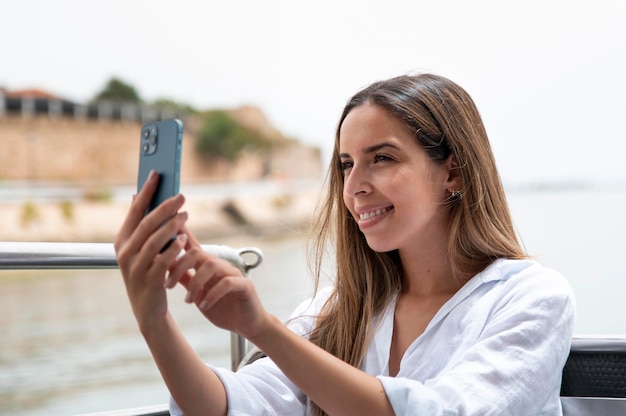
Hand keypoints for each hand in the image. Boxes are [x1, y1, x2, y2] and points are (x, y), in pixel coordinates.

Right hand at [114, 170, 188, 330]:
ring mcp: (135, 267)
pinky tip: (185, 240)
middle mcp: (125, 252)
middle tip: (181, 196)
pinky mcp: (148, 280)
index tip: (158, 173)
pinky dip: (175, 249)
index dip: (147, 191)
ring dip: (172, 226)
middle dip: (165, 207)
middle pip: (146, 223)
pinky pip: (163, 260)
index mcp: (121, 240)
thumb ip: (141, 225)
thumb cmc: (148, 272)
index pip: (135, 210)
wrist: (148, 309)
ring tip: (186, 215)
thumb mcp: (141, 249)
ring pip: (155, 240)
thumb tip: (140, 195)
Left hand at [167, 229, 270, 339]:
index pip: (193, 245)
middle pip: (197, 253)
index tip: (164, 225)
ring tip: (188, 301)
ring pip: (211, 266)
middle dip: (179, 267)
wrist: (245, 325)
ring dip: (195, 283)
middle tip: (168, 286)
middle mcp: (221, 265)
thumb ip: (184, 278)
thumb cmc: (221, 308)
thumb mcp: (197, 294)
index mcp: (208, 266)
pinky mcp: (245, 285)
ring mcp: (234, 273)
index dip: (180, 234)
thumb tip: (164, 264)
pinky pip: (227, 283)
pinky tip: (204, 305)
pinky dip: (212, 294)